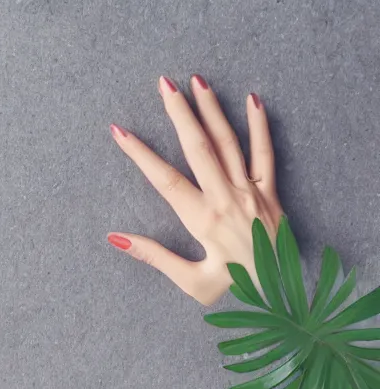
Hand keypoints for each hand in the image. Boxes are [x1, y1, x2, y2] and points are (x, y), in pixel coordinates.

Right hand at [108, 74, 282, 305]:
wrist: (283, 296)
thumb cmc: (234, 292)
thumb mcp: (191, 282)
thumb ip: (156, 257)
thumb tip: (118, 239)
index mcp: (203, 221)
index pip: (165, 180)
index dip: (140, 154)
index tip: (119, 131)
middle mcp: (226, 199)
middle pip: (198, 148)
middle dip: (179, 113)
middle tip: (164, 84)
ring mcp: (251, 193)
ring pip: (229, 143)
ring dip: (212, 110)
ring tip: (197, 81)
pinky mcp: (270, 194)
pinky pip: (265, 155)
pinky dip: (260, 127)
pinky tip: (253, 100)